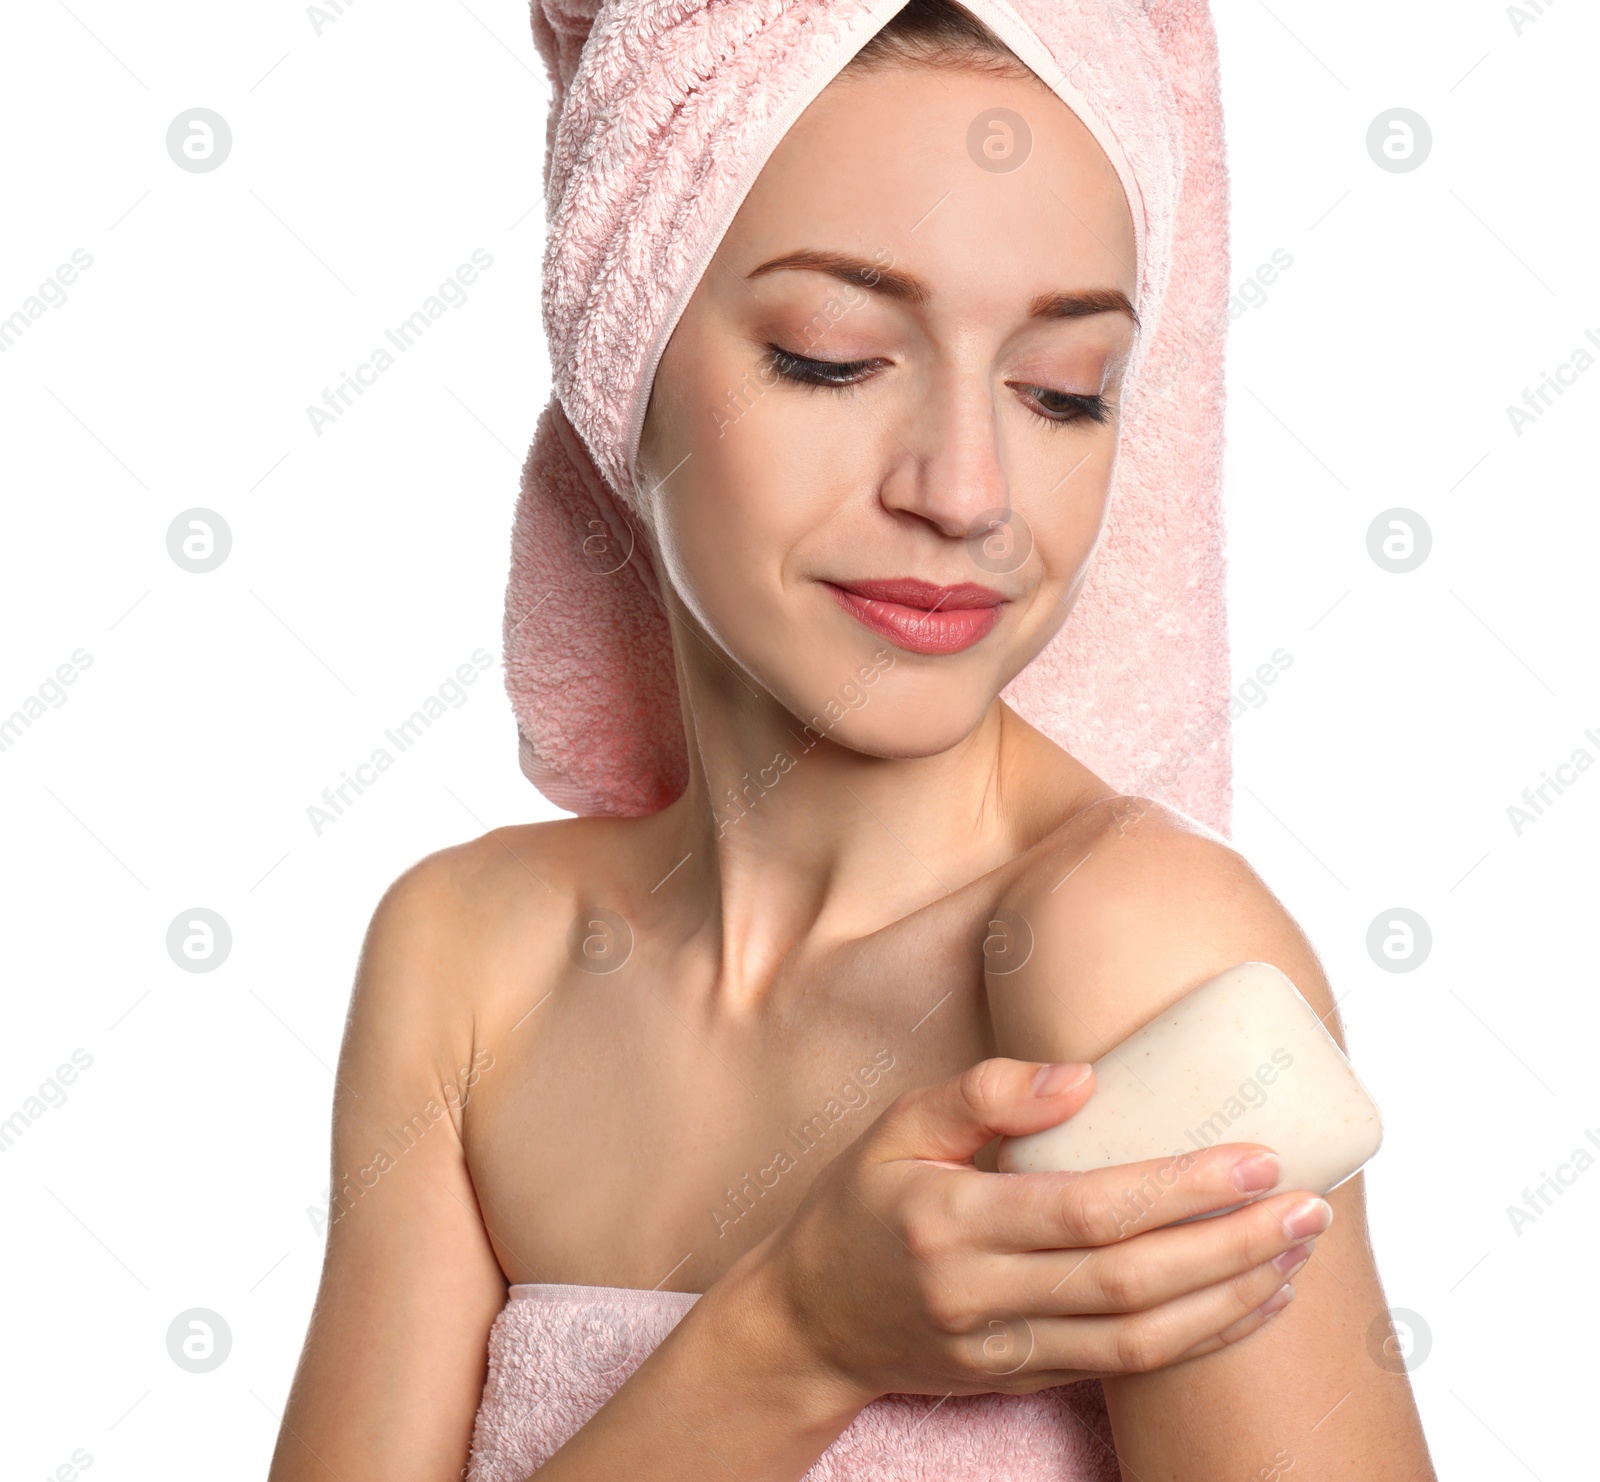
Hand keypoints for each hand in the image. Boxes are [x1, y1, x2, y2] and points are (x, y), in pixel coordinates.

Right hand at [735, 1057, 1332, 1403]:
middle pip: (1129, 1283)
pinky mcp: (1023, 1381)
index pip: (1084, 1210)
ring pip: (1140, 1341)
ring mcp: (1004, 1350)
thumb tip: (1084, 1079)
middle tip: (1307, 1204)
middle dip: (1230, 1245)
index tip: (1254, 1157)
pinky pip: (1126, 1369)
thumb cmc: (857, 1206)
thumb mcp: (896, 1125)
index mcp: (948, 1219)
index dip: (1177, 1189)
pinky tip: (1248, 1300)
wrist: (808, 1321)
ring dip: (1230, 1299)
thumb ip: (982, 1094)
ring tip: (1297, 1251)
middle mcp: (980, 1296)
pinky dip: (1199, 1338)